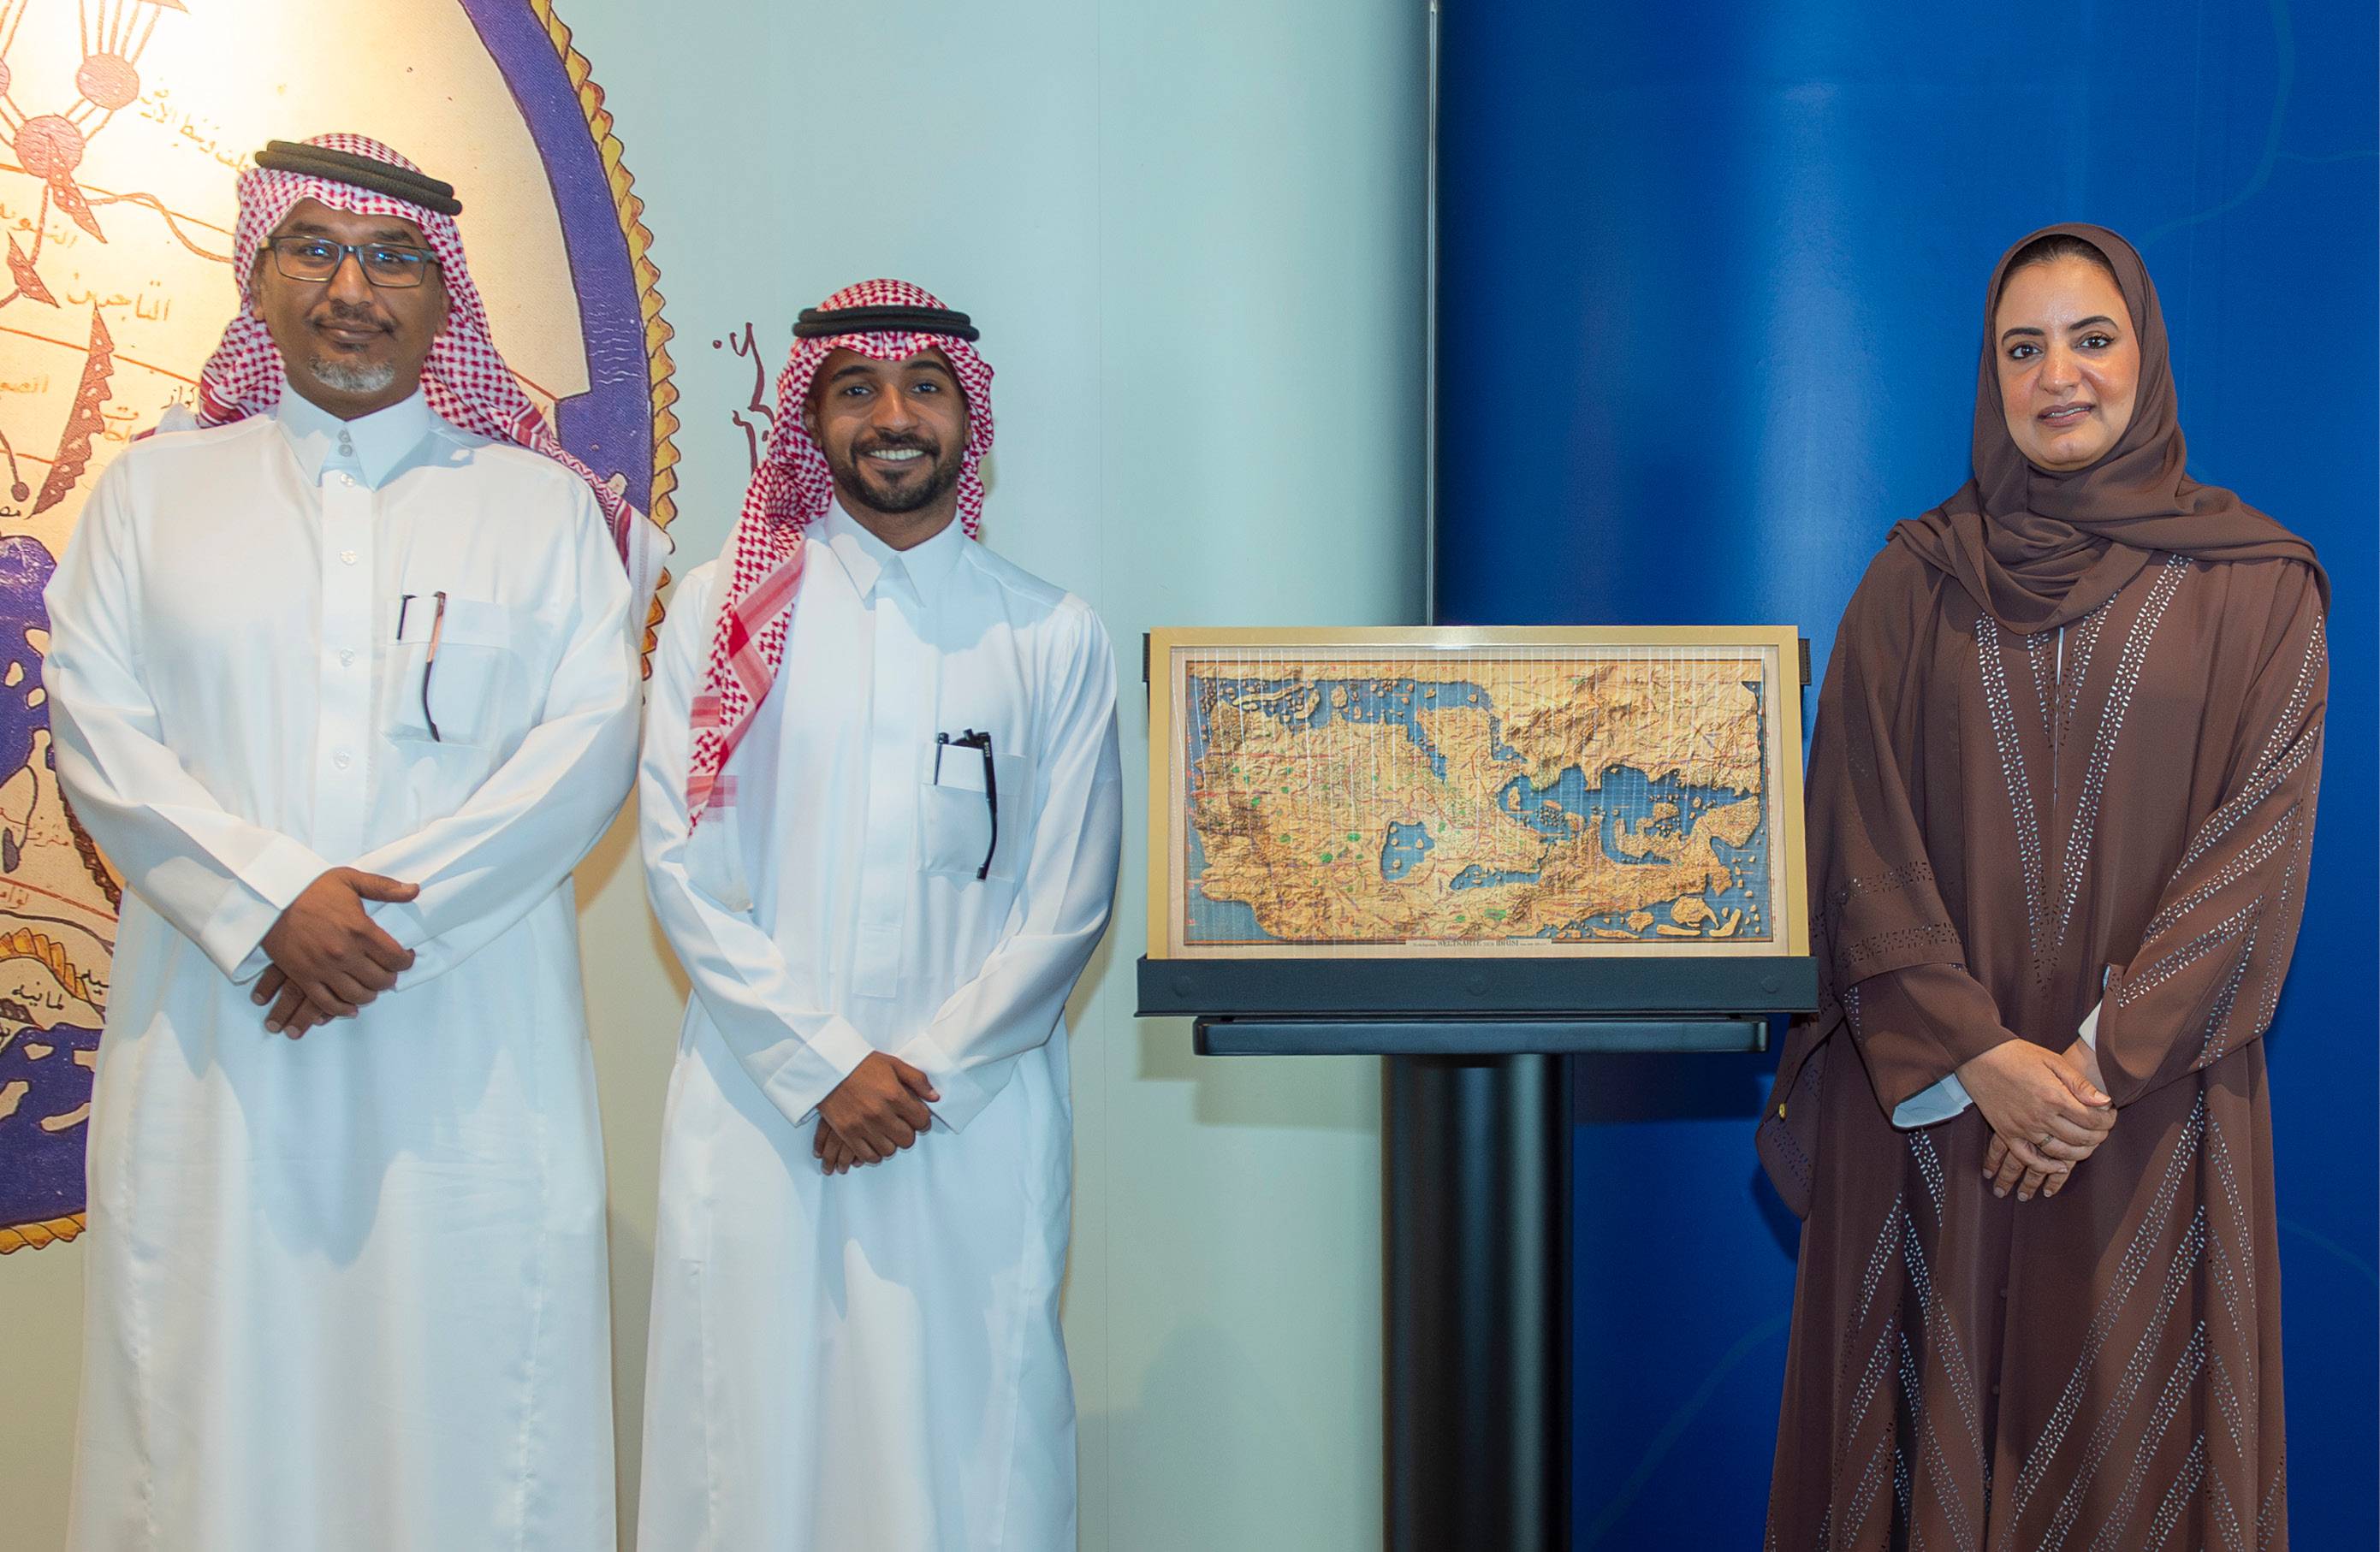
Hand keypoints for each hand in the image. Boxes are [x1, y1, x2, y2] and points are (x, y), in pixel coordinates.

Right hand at [256, 869, 418, 1030]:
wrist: (271, 899)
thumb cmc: (312, 888)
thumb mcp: (350, 879)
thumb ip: (384, 887)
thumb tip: (415, 890)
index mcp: (360, 929)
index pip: (395, 957)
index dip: (406, 961)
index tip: (405, 958)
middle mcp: (344, 953)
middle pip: (379, 980)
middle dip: (389, 979)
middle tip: (389, 974)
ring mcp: (323, 968)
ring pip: (357, 995)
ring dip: (370, 995)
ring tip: (371, 988)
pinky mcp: (303, 977)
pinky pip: (327, 1003)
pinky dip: (342, 1009)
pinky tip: (351, 1007)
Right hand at [815, 1053, 939, 1165]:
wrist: (828, 1066)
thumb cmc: (862, 1063)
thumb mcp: (893, 1064)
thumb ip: (917, 1080)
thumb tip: (935, 1097)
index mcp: (894, 1095)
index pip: (921, 1120)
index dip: (923, 1120)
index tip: (918, 1118)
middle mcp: (880, 1113)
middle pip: (907, 1139)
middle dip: (908, 1133)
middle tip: (902, 1125)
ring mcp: (862, 1125)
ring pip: (888, 1150)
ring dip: (891, 1143)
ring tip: (887, 1133)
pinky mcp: (847, 1133)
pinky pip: (867, 1155)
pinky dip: (873, 1153)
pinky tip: (874, 1142)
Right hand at [1956, 1039, 2114, 1200]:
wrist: (1979, 1056)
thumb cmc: (2017, 1055)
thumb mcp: (2053, 1060)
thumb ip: (2079, 1083)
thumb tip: (2105, 1102)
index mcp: (2054, 1097)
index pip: (2092, 1120)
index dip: (2107, 1121)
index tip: (2110, 1116)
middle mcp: (2040, 1116)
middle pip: (2081, 1138)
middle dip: (2099, 1137)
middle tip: (2102, 1130)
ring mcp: (2023, 1128)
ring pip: (2060, 1152)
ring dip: (2080, 1153)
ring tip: (2088, 1145)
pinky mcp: (2007, 1133)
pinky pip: (2029, 1159)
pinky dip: (2046, 1167)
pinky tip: (2060, 1165)